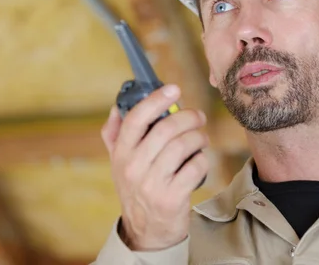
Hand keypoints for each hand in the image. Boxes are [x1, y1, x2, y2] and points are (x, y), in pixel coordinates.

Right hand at [101, 84, 209, 250]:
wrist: (146, 229)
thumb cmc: (137, 187)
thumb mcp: (120, 162)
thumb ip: (116, 134)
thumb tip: (118, 105)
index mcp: (121, 153)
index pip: (136, 119)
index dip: (156, 100)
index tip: (174, 89)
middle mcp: (133, 167)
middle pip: (166, 129)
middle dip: (188, 117)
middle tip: (198, 116)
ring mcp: (152, 183)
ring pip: (184, 145)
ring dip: (198, 137)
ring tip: (201, 138)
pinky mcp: (172, 197)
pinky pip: (195, 166)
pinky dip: (203, 159)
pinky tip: (199, 160)